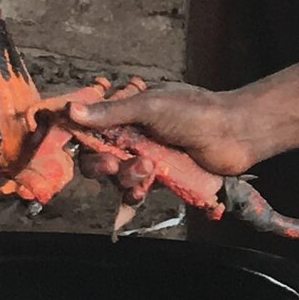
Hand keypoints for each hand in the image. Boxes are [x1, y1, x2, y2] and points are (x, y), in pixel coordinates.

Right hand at [66, 82, 263, 179]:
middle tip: (110, 165)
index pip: (88, 123)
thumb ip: (112, 112)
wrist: (234, 134)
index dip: (74, 135)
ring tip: (147, 169)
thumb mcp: (151, 106)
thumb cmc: (195, 112)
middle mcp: (131, 132)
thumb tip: (70, 111)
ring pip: (115, 174)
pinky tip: (141, 192)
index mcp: (126, 108)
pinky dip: (134, 193)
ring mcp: (144, 154)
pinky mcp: (158, 176)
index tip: (64, 145)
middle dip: (99, 163)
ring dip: (124, 176)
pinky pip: (134, 190)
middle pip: (95, 153)